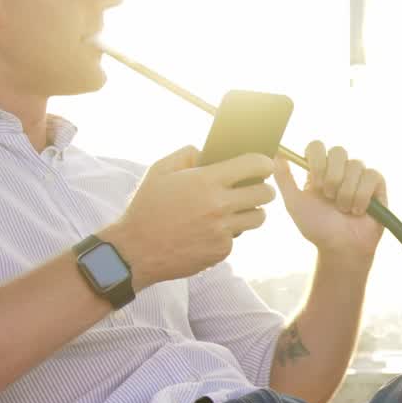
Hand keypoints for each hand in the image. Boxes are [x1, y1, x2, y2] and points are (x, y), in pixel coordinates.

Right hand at [106, 146, 275, 288]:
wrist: (136, 251)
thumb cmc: (146, 207)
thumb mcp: (159, 171)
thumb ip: (186, 154)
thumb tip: (206, 151)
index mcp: (206, 181)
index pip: (254, 165)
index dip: (263, 162)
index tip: (264, 164)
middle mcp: (219, 205)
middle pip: (266, 193)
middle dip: (264, 188)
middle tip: (256, 188)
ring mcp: (222, 230)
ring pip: (259, 217)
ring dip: (253, 211)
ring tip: (239, 209)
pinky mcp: (222, 250)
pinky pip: (238, 237)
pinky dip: (230, 232)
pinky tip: (212, 230)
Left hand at [274, 141, 385, 261]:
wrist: (340, 248)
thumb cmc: (317, 228)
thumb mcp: (295, 203)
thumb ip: (284, 179)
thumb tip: (275, 153)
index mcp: (319, 169)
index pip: (317, 146)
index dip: (317, 161)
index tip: (315, 184)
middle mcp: (340, 169)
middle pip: (338, 151)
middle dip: (332, 177)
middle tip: (329, 198)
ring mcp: (359, 175)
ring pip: (355, 165)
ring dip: (346, 193)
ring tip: (343, 210)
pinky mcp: (377, 184)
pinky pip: (371, 176)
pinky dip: (361, 197)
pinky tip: (358, 211)